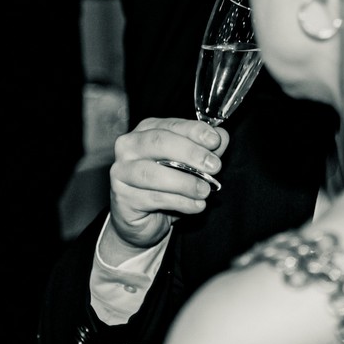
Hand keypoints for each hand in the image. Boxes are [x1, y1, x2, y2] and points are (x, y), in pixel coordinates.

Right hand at [107, 118, 227, 252]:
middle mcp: (128, 146)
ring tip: (205, 190)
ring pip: (152, 173)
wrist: (144, 219)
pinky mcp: (122, 197)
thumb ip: (204, 150)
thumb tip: (222, 136)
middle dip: (190, 153)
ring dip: (185, 182)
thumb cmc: (166, 185)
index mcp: (145, 131)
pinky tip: (197, 205)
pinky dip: (180, 202)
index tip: (215, 141)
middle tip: (214, 166)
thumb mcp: (189, 166)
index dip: (194, 130)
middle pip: (158, 142)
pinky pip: (153, 198)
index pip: (170, 125)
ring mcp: (121, 171)